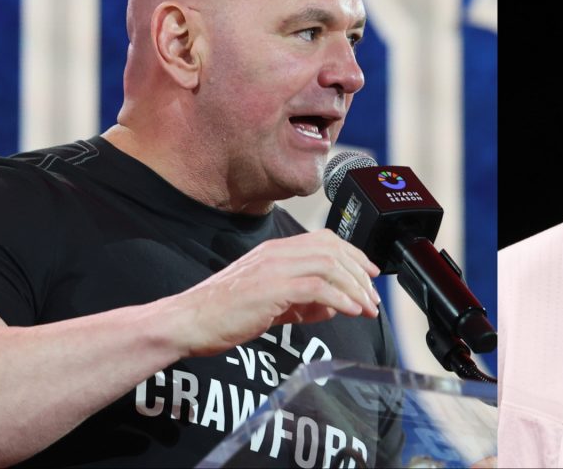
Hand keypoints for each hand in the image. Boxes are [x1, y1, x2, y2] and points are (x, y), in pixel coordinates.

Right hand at [163, 229, 380, 356]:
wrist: (188, 321)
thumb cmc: (224, 314)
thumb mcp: (272, 304)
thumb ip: (303, 303)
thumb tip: (335, 306)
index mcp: (276, 250)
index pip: (326, 240)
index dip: (354, 255)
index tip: (370, 274)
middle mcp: (277, 252)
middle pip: (334, 250)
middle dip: (361, 273)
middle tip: (374, 297)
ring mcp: (274, 267)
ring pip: (330, 265)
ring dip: (355, 287)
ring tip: (367, 308)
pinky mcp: (271, 287)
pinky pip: (318, 288)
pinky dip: (340, 299)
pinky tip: (351, 311)